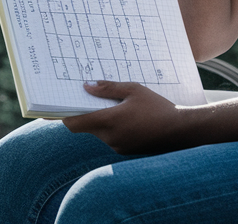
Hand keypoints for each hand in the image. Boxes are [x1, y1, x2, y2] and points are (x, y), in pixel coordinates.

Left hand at [62, 81, 190, 154]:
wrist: (180, 131)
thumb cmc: (157, 108)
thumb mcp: (133, 90)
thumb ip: (108, 88)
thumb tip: (87, 86)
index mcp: (108, 121)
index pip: (74, 123)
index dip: (63, 115)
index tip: (57, 106)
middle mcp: (109, 137)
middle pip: (86, 126)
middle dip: (86, 112)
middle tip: (89, 96)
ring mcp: (117, 146)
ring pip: (98, 132)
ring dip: (101, 119)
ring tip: (115, 104)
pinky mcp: (125, 150)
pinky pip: (110, 137)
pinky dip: (112, 127)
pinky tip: (126, 116)